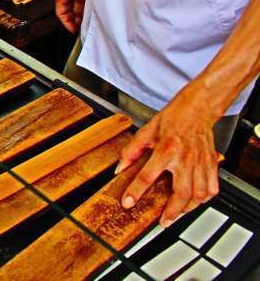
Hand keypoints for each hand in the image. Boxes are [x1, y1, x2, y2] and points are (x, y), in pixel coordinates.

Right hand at [55, 0, 90, 32]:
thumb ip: (79, 8)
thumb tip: (79, 19)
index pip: (61, 13)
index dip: (67, 23)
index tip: (74, 30)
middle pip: (66, 10)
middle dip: (73, 19)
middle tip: (80, 27)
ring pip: (73, 6)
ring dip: (78, 13)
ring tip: (85, 20)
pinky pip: (78, 1)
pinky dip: (82, 7)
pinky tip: (88, 9)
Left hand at [115, 83, 220, 227]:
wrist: (196, 109)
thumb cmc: (172, 118)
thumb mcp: (146, 131)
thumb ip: (131, 151)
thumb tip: (120, 168)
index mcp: (166, 149)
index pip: (147, 176)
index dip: (136, 191)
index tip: (128, 203)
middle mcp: (185, 158)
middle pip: (180, 193)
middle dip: (171, 212)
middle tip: (163, 221)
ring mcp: (200, 163)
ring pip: (198, 194)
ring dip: (188, 209)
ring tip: (177, 215)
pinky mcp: (211, 164)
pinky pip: (212, 188)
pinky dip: (204, 199)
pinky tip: (195, 202)